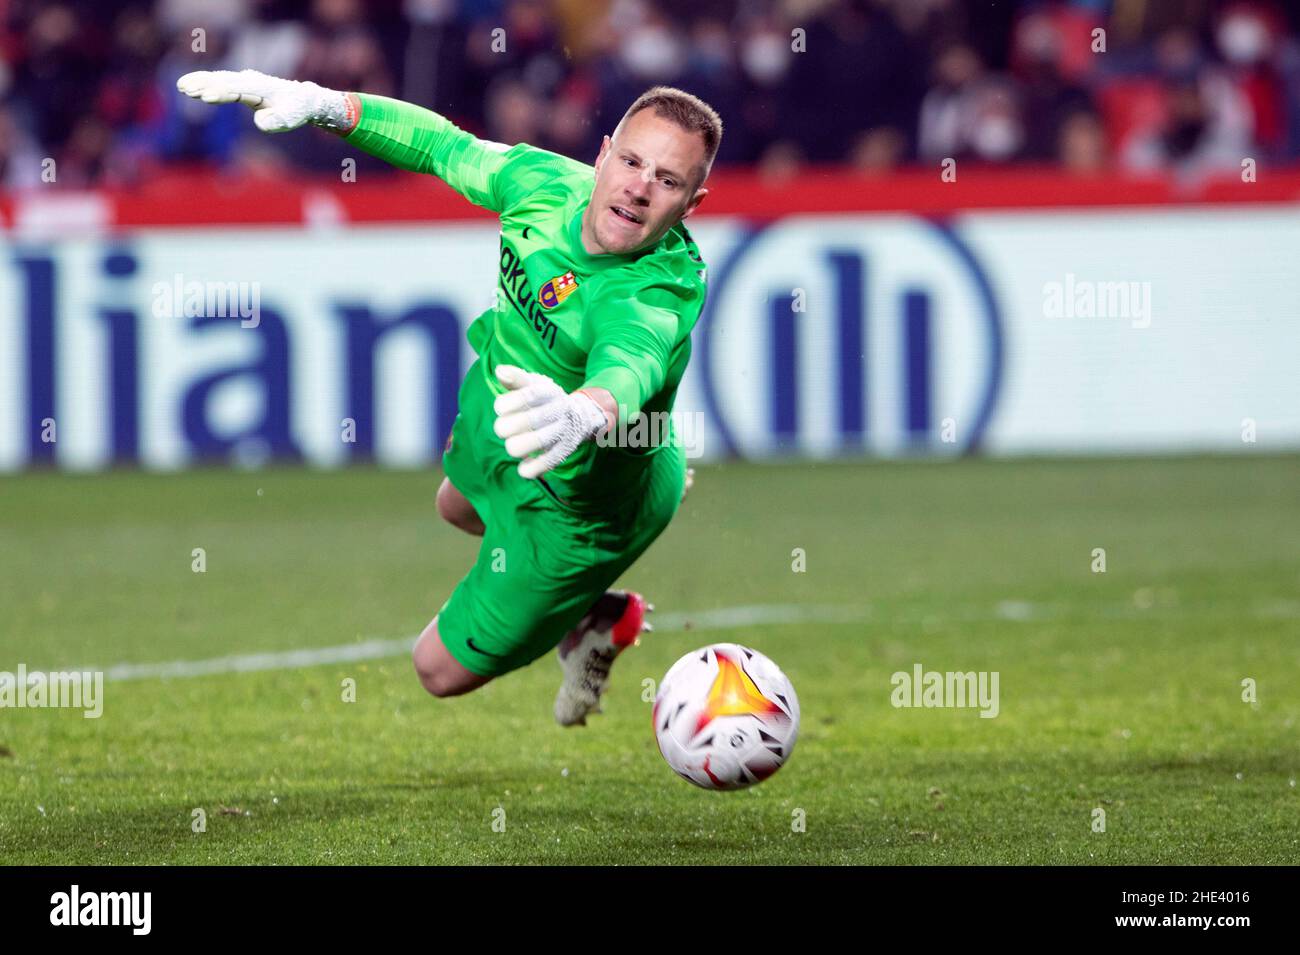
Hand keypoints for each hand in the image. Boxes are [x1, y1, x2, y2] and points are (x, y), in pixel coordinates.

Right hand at [176, 69, 352, 132]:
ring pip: (218, 78)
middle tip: (186, 89)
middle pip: (223, 80)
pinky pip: (219, 82)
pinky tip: (188, 87)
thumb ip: (276, 121)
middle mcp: (250, 80)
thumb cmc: (295, 110)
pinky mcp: (239, 85)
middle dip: (205, 84)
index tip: (206, 97)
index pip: (238, 90)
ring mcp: (243, 80)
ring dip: (200, 81)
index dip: (222, 92)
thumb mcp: (290, 118)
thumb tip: (260, 122)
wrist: (301, 99)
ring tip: (181, 86)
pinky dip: (204, 82)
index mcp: (261, 87)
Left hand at [492, 365, 608, 479]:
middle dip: (505, 428)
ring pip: (531, 444)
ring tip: (514, 445)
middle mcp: (557, 410)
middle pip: (525, 421)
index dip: (505, 404)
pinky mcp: (564, 451)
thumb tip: (500, 371)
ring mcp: (561, 431)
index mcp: (547, 392)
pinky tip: (524, 466)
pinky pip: (545, 464)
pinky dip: (530, 469)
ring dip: (515, 447)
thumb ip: (515, 378)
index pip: (525, 396)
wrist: (581, 416)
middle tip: (504, 429)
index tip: (500, 408)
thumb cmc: (545, 399)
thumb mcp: (533, 384)